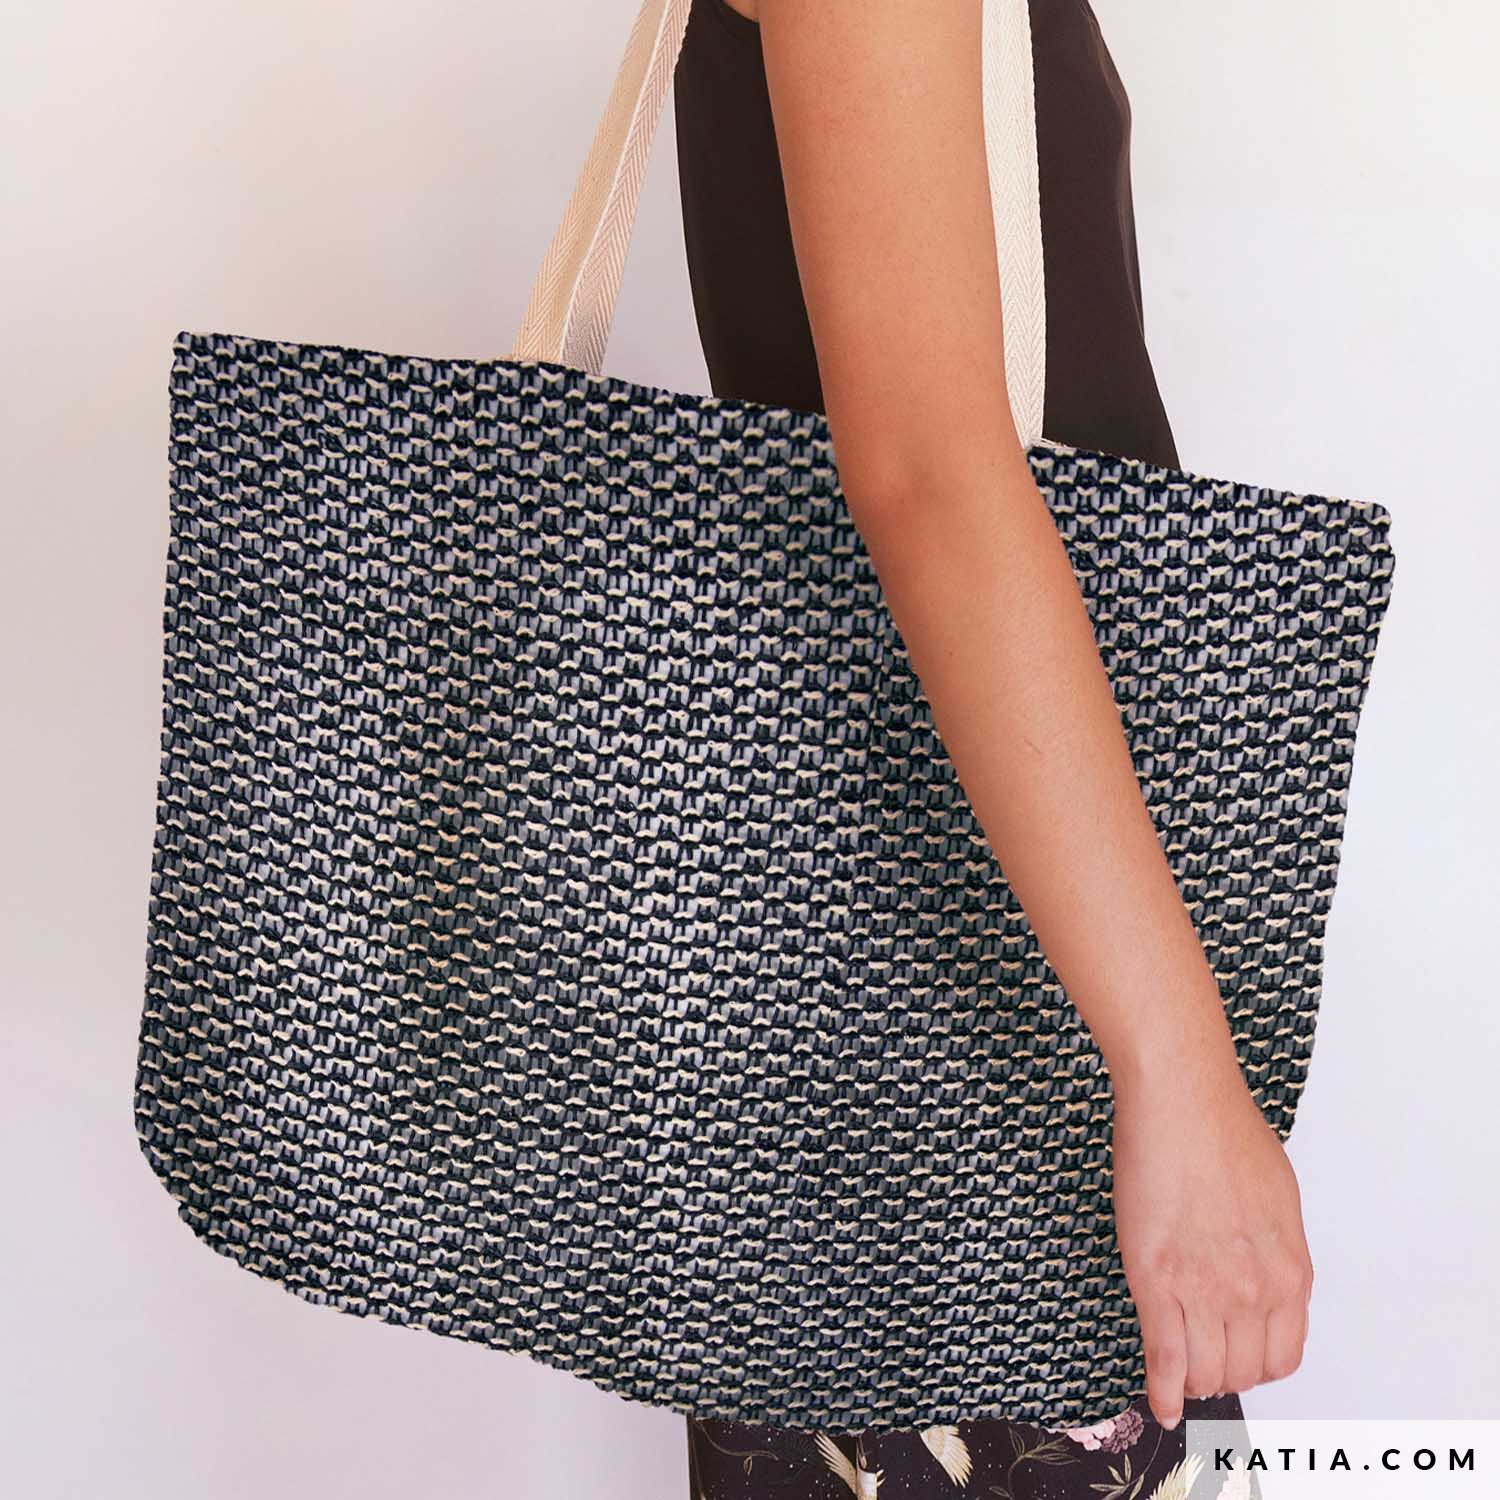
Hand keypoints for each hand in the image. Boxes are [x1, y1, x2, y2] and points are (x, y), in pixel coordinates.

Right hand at [1110, 1043, 1314, 1428]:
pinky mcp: (1156, 1279)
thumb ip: (1274, 1253)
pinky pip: (1164, 1356)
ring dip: (1191, 1381)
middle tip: (1200, 1364)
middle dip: (1220, 1375)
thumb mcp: (1278, 1201)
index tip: (1236, 1360)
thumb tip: (1261, 1279)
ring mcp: (1204, 1290)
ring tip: (1177, 1374)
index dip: (1255, 1365)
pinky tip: (1159, 1403)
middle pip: (1241, 1372)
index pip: (1282, 1357)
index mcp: (1291, 1272)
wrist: (1182, 1100)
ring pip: (1203, 1371)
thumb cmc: (1226, 1131)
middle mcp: (1256, 1292)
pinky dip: (1161, 1389)